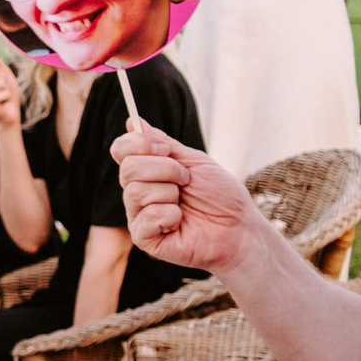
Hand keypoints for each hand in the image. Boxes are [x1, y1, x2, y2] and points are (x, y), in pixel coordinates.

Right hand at [112, 120, 267, 274]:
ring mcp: (139, 216)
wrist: (239, 228)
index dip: (138, 144)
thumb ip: (164, 144)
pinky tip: (180, 223)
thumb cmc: (221, 196)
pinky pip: (146, 218)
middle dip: (165, 170)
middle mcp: (138, 192)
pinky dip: (170, 216)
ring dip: (170, 194)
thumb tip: (134, 121)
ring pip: (136, 192)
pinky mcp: (145, 239)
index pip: (121, 150)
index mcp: (147, 172)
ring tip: (185, 204)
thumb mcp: (194, 161)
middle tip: (186, 180)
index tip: (165, 149)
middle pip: (128, 169)